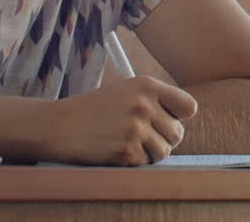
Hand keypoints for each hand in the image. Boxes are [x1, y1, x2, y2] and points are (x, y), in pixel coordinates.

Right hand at [44, 76, 197, 164]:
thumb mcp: (126, 91)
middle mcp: (145, 105)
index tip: (171, 120)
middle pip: (178, 133)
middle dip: (164, 138)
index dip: (181, 116)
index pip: (189, 106)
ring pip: (164, 151)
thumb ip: (154, 100)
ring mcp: (136, 129)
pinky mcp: (126, 150)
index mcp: (148, 86)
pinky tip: (118, 150)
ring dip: (151, 152)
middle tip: (145, 137)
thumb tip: (184, 117)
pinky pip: (145, 163)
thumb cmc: (94, 109)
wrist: (61, 125)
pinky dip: (134, 161)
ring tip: (132, 144)